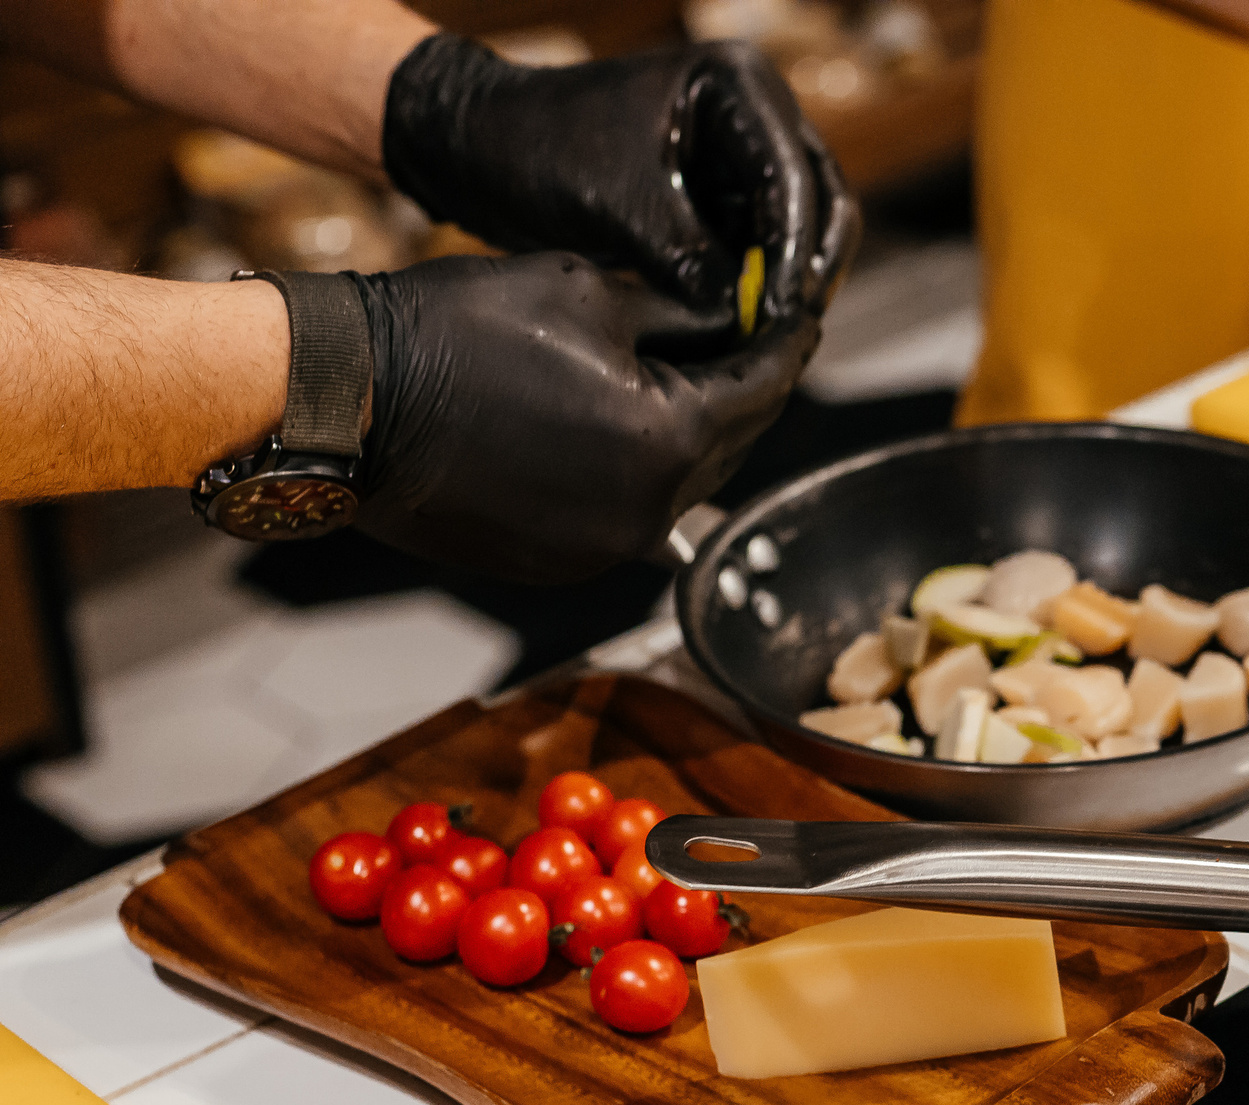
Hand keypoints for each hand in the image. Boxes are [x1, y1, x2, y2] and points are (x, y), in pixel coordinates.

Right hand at [351, 253, 818, 582]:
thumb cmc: (458, 329)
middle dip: (741, 391)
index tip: (798, 315)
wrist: (345, 398)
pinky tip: (614, 431)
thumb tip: (730, 321)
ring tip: (678, 380)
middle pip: (730, 445)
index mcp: (671, 440)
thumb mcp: (590, 292)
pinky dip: (631, 473)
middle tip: (745, 341)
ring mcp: (600, 550)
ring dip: (688, 436)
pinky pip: (622, 514)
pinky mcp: (556, 563)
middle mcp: (648, 512)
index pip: (765, 388)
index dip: (786, 342)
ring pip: (678, 486)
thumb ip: (682, 315)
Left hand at [381, 36, 855, 327]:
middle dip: (808, 266)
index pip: (794, 178)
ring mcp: (739, 149)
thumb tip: (753, 326)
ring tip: (773, 336)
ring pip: (797, 226)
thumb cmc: (536, 149)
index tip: (786, 314)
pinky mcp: (719, 188)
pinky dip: (759, 281)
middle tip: (793, 330)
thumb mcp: (623, 211)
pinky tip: (748, 323)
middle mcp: (750, 110)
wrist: (478, 145)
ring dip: (788, 278)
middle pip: (818, 198)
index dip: (796, 253)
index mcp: (733, 86)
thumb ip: (697, 263)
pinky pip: (761, 241)